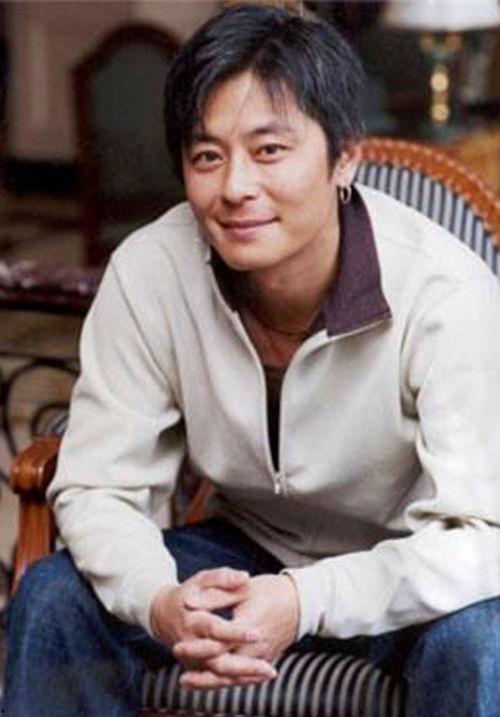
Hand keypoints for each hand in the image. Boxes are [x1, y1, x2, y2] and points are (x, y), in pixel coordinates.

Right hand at [151, 567, 275, 686]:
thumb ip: (223, 578)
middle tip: (268, 668)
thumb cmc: (188, 594)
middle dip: (244, 667)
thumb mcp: (202, 580)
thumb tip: (245, 577)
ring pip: (220, 676)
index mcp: (192, 622)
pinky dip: (238, 680)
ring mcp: (192, 661)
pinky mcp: (197, 669)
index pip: (215, 630)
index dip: (235, 633)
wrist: (164, 615)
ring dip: (245, 677)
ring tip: (270, 673)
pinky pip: (218, 680)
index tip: (257, 633)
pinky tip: (258, 677)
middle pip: (217, 662)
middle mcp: (190, 646)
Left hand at [179, 573, 298, 688]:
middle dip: (201, 674)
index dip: (197, 647)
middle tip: (181, 677)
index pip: (219, 642)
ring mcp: (263, 657)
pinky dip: (226, 681)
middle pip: (225, 668)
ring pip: (234, 677)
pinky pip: (244, 677)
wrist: (300, 602)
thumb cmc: (270, 591)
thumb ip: (214, 596)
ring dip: (211, 682)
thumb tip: (188, 602)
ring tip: (188, 683)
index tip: (178, 647)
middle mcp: (257, 647)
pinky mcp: (266, 661)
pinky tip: (211, 680)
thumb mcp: (242, 588)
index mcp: (249, 626)